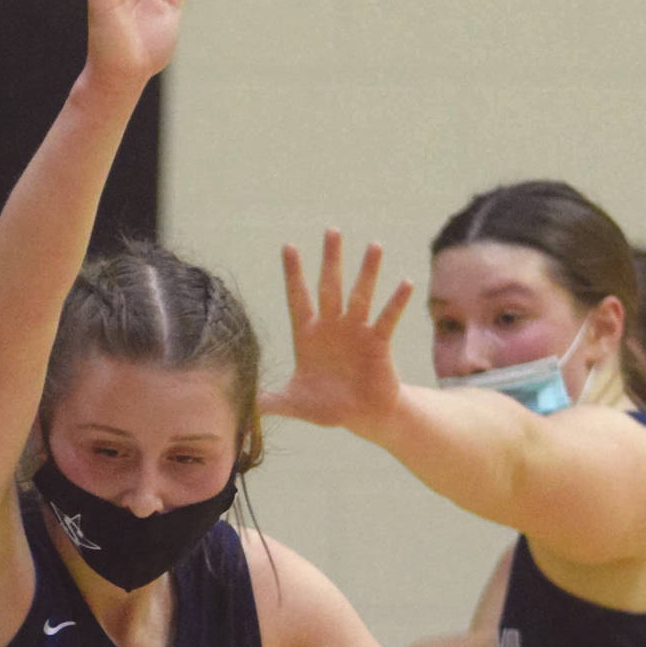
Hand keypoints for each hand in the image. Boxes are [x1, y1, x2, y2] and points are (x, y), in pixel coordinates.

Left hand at [260, 230, 414, 432]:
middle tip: (332, 230)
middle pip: (329, 286)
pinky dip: (396, 302)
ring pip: (360, 295)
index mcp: (308, 335)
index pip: (298, 298)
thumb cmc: (327, 407)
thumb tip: (240, 405)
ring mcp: (356, 332)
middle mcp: (332, 327)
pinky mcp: (378, 343)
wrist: (362, 416)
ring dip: (367, 272)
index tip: (289, 246)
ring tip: (374, 245)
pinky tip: (405, 282)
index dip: (293, 274)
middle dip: (330, 260)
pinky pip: (387, 319)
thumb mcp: (293, 404)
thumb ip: (269, 401)